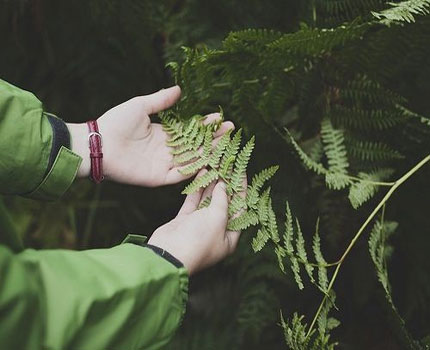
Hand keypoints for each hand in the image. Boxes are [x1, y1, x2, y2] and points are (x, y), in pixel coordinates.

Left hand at [67, 86, 233, 185]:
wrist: (100, 143)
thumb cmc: (116, 122)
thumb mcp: (141, 106)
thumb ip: (161, 100)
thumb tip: (179, 90)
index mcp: (163, 134)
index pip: (190, 130)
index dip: (205, 124)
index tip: (220, 117)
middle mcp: (166, 150)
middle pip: (196, 145)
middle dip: (214, 137)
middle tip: (231, 128)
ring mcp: (164, 164)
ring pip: (193, 159)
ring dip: (210, 151)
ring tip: (227, 142)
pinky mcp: (160, 178)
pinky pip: (182, 175)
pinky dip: (196, 169)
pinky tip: (211, 160)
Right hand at [148, 174, 244, 274]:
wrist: (168, 253)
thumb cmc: (198, 240)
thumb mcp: (217, 218)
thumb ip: (222, 200)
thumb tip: (223, 186)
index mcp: (229, 237)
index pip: (240, 209)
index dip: (241, 190)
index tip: (241, 173)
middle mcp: (216, 231)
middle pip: (224, 204)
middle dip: (225, 185)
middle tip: (227, 166)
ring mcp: (199, 226)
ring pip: (208, 201)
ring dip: (211, 184)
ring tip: (214, 166)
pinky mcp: (185, 221)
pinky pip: (194, 202)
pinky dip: (197, 189)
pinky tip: (201, 173)